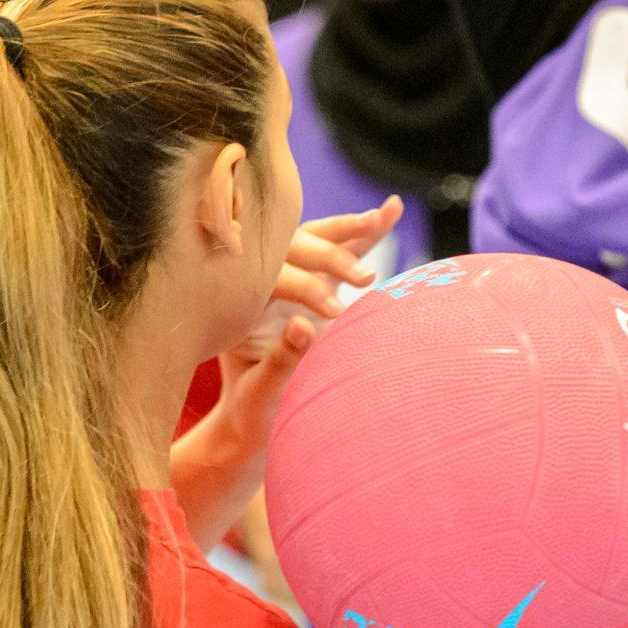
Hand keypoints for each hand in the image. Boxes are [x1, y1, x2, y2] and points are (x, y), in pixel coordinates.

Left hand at [203, 196, 408, 464]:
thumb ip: (282, 358)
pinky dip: (363, 233)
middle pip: (292, 244)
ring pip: (316, 238)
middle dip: (331, 255)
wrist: (249, 417)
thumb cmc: (252, 408)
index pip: (270, 275)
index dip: (304, 288)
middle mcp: (258, 279)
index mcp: (236, 300)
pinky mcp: (311, 280)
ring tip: (386, 214)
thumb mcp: (262, 390)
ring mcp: (286, 275)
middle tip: (365, 278)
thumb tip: (304, 325)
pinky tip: (391, 210)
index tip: (336, 313)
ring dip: (351, 228)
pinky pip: (337, 250)